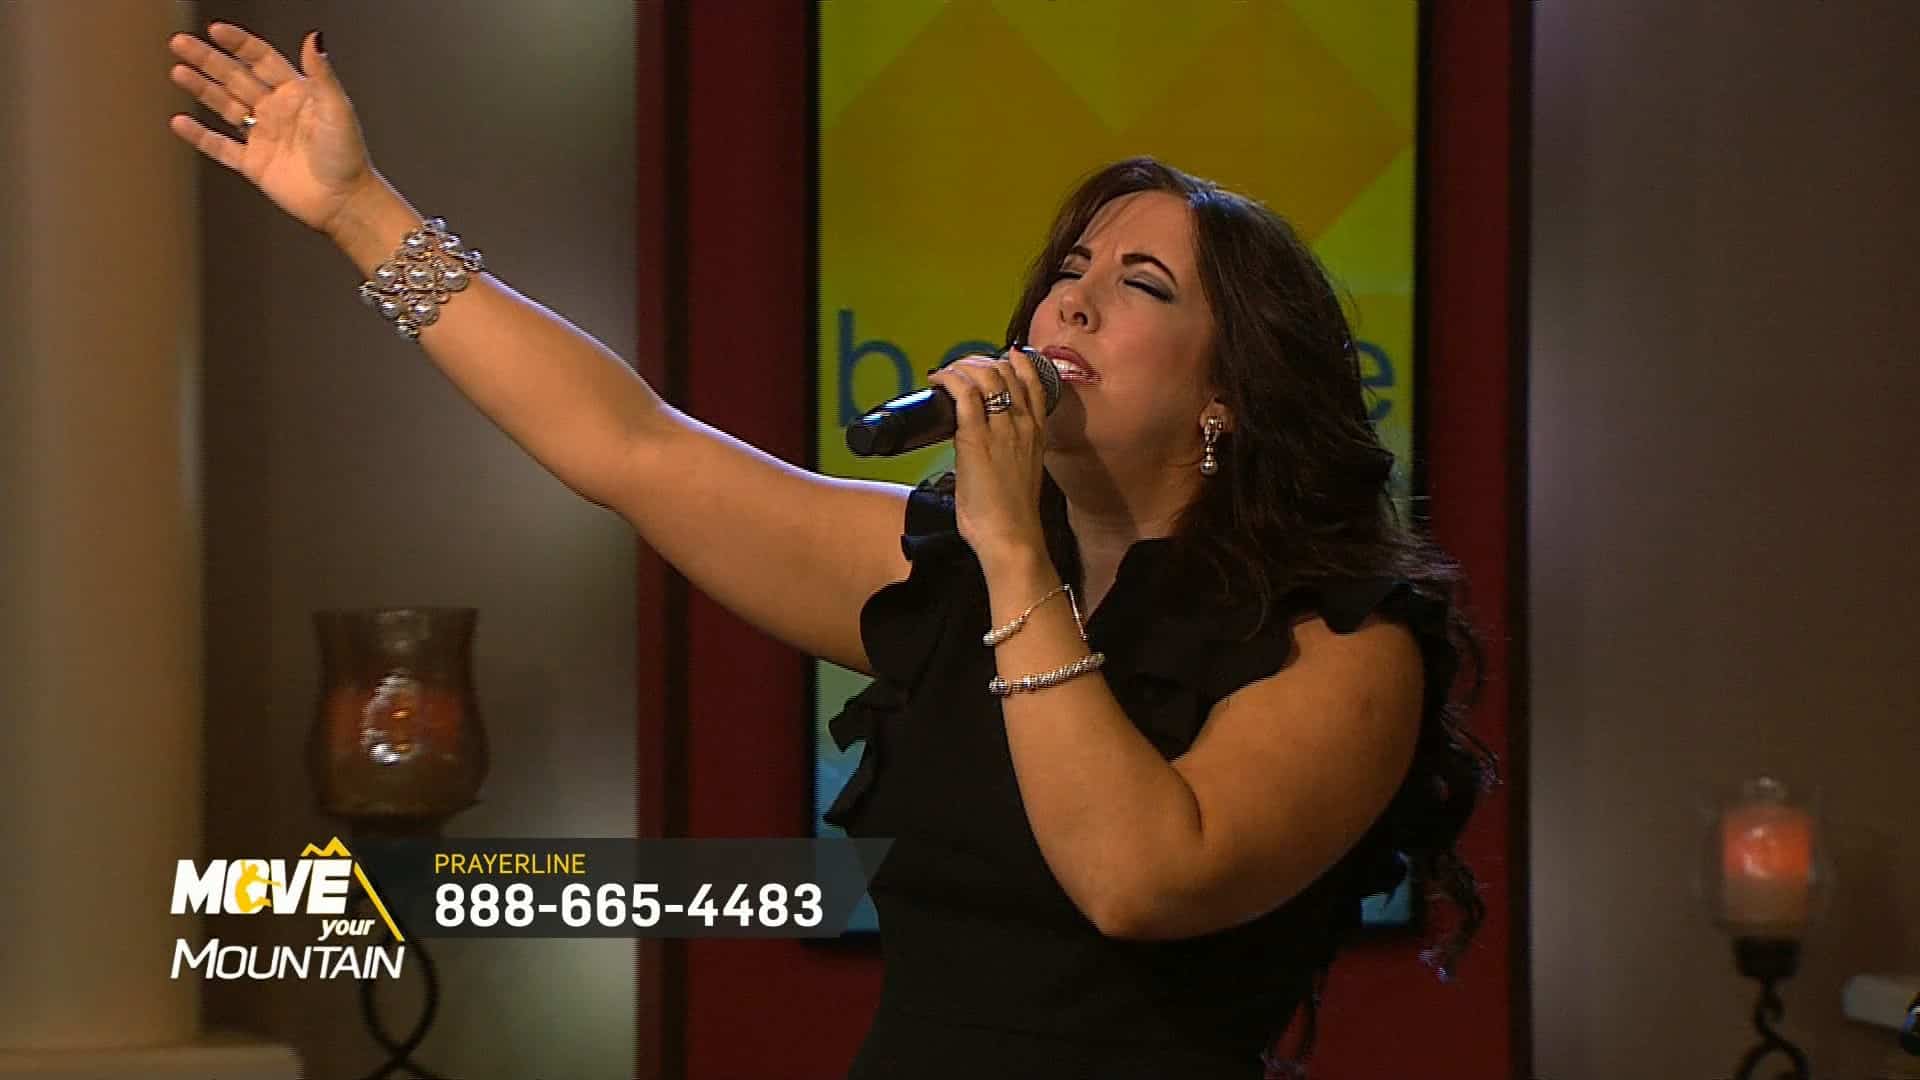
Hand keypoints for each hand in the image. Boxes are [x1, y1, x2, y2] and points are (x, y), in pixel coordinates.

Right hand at [167, 24, 376, 237]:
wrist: (344, 202)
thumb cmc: (348, 157)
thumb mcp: (337, 109)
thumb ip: (322, 74)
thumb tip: (315, 37)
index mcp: (297, 94)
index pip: (262, 60)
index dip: (239, 44)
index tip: (216, 30)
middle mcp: (277, 111)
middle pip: (236, 77)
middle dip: (208, 59)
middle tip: (181, 43)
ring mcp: (264, 136)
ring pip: (225, 106)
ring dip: (202, 88)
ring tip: (178, 71)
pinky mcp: (254, 164)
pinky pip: (221, 147)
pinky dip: (200, 136)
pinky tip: (180, 122)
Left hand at [926, 348, 1054, 570]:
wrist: (1012, 537)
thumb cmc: (1012, 517)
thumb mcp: (1020, 475)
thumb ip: (1007, 455)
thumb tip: (981, 452)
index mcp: (1037, 434)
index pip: (1033, 383)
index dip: (1016, 363)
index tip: (1000, 358)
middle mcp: (1023, 424)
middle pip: (1006, 371)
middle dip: (980, 361)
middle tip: (960, 368)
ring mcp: (1001, 429)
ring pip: (986, 374)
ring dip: (963, 366)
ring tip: (948, 372)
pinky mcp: (976, 437)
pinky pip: (964, 393)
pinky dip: (949, 379)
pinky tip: (938, 379)